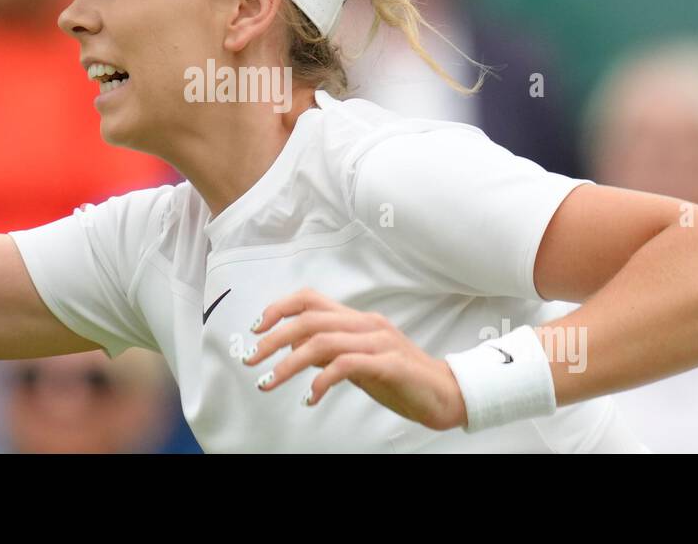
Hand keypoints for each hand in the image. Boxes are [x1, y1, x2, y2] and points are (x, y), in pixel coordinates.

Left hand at [244, 287, 466, 430]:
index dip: (278, 309)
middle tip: (251, 361)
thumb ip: (331, 352)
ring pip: (322, 342)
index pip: (310, 299)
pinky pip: (346, 366)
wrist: (446, 395)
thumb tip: (295, 349)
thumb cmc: (401, 379)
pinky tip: (310, 398)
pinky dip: (321, 381)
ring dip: (288, 364)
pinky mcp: (390, 365)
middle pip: (309, 320)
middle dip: (273, 340)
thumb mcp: (358, 363)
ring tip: (269, 382)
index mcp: (357, 320)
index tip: (255, 329)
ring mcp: (379, 342)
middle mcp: (366, 324)